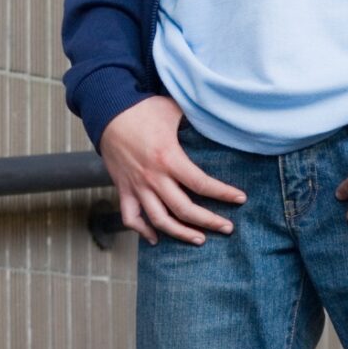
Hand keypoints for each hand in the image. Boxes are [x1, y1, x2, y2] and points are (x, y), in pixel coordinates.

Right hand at [98, 95, 246, 245]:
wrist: (107, 111)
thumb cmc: (142, 109)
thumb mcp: (174, 110)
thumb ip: (196, 120)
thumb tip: (218, 122)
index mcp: (168, 158)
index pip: (201, 184)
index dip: (224, 194)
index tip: (241, 199)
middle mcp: (153, 177)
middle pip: (184, 209)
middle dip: (210, 222)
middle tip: (227, 228)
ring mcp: (136, 186)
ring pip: (160, 220)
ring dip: (181, 233)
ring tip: (200, 239)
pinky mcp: (123, 188)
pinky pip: (130, 217)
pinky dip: (143, 231)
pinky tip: (156, 238)